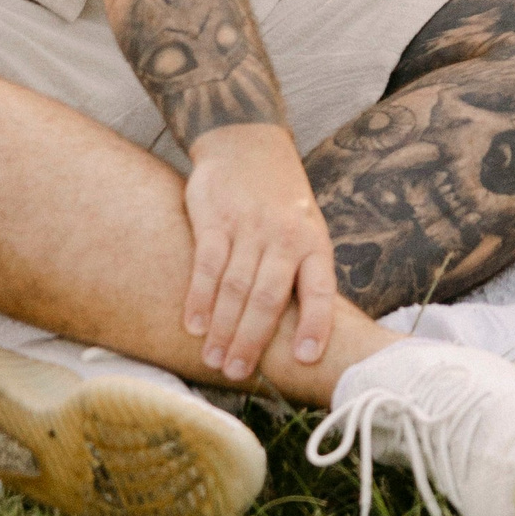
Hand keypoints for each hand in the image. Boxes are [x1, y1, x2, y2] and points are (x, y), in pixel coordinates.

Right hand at [182, 123, 335, 383]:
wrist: (247, 142)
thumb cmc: (281, 201)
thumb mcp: (307, 229)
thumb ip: (302, 274)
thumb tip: (304, 335)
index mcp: (314, 242)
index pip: (321, 290)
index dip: (315, 325)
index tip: (307, 359)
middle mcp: (285, 236)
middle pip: (269, 297)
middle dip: (252, 340)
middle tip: (237, 373)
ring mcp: (249, 226)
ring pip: (236, 287)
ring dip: (223, 328)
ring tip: (214, 359)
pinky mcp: (215, 218)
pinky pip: (207, 265)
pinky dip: (199, 298)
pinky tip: (194, 325)